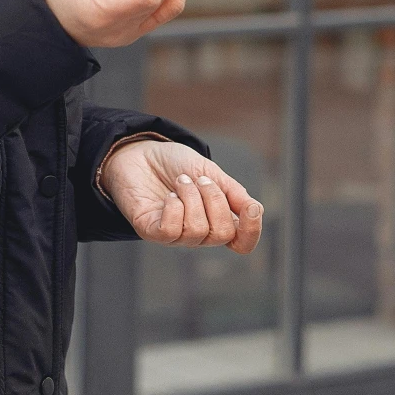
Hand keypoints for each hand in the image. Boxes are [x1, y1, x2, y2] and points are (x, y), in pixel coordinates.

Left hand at [100, 140, 263, 252]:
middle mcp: (197, 233)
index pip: (241, 243)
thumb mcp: (211, 172)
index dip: (251, 232)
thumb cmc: (175, 164)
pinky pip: (171, 231)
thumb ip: (232, 192)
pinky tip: (168, 196)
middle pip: (222, 234)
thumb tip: (255, 210)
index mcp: (216, 219)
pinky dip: (174, 207)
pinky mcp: (151, 231)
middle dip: (214, 199)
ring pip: (197, 230)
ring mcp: (174, 235)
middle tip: (199, 179)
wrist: (139, 151)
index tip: (250, 208)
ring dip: (191, 197)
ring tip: (181, 181)